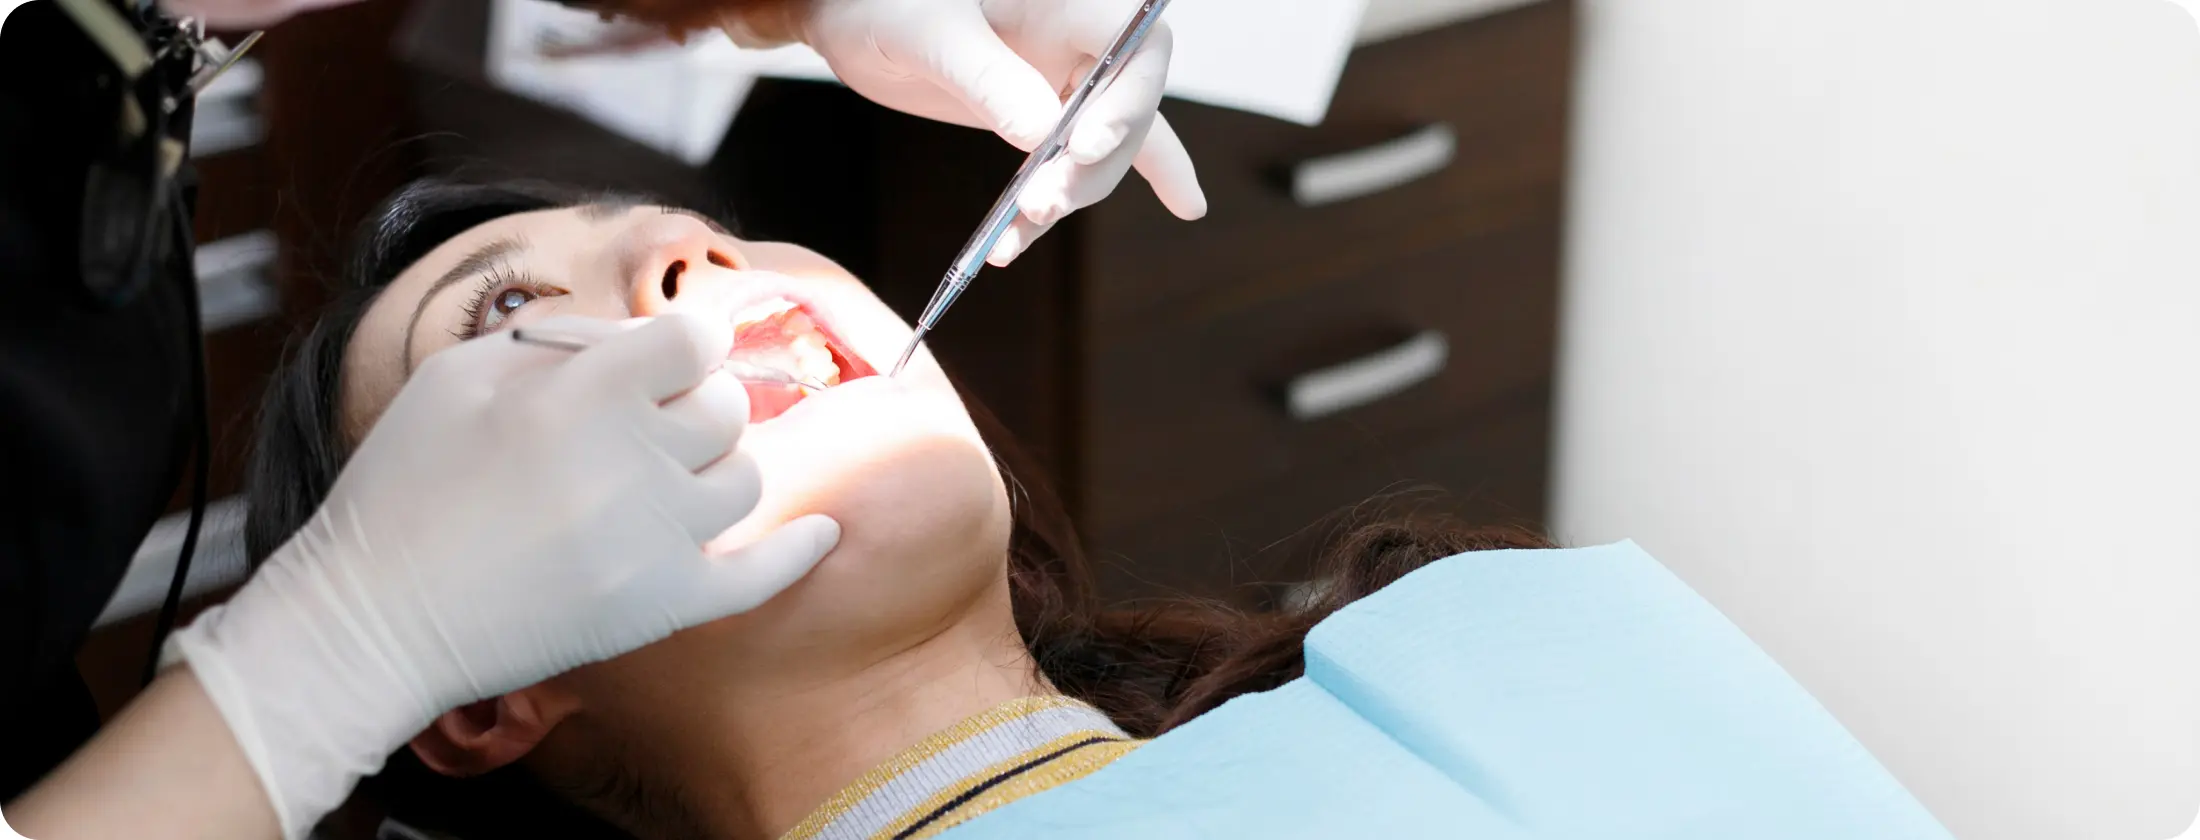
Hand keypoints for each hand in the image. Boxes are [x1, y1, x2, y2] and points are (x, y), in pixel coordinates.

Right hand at [163, 314, 838, 837]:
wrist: (371, 619)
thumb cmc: (402, 487)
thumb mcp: (455, 376)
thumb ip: (555, 340)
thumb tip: (633, 336)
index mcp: (582, 394)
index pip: (695, 339)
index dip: (680, 347)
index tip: (659, 364)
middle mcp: (631, 461)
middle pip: (726, 409)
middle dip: (691, 407)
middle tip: (646, 428)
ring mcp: (654, 538)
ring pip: (744, 479)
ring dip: (714, 470)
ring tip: (665, 480)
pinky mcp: (661, 606)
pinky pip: (762, 574)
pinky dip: (800, 550)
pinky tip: (823, 531)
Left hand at [762, 0, 1207, 264]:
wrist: (847, 13)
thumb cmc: (886, 0)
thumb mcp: (934, 35)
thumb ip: (989, 82)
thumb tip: (1043, 140)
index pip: (1138, 46)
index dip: (1126, 101)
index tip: (1081, 147)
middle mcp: (1081, 36)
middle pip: (1127, 111)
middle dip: (1086, 167)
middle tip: (1036, 205)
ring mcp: (1066, 77)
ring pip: (1105, 148)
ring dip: (1069, 196)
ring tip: (1014, 237)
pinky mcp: (1044, 112)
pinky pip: (1093, 151)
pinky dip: (1115, 183)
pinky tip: (1186, 206)